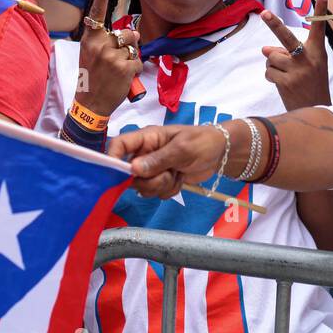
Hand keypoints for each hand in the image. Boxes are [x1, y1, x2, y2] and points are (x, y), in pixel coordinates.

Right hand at [74, 0, 141, 115]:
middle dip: (129, 43)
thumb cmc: (92, 78)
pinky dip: (135, 69)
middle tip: (117, 59)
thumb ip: (107, 42)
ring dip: (132, 56)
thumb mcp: (91, 56)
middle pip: (127, 33)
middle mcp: (100, 45)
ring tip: (119, 69)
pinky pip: (138, 61)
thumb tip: (134, 34)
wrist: (90, 104)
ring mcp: (112, 56)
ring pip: (134, 46)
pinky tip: (124, 78)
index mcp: (89, 40)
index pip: (95, 14)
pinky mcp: (125, 68)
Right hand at [108, 123, 226, 199]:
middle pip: (129, 174)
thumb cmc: (202, 142)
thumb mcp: (182, 148)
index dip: (112, 158)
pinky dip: (169, 190)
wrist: (220, 153)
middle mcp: (145, 154)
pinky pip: (156, 193)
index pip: (119, 145)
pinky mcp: (161, 181)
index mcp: (146, 138)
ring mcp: (153, 169)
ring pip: (143, 187)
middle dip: (148, 180)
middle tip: (167, 174)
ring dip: (161, 186)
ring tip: (177, 174)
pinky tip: (180, 179)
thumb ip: (158, 159)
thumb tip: (133, 169)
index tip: (118, 174)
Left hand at [261, 0, 331, 110]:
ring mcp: (296, 70)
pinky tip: (284, 84)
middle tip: (264, 13)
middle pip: (286, 37)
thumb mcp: (306, 66)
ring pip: (271, 57)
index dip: (320, 11)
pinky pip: (269, 71)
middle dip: (274, 23)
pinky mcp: (285, 82)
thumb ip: (287, 53)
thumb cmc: (312, 84)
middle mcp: (307, 58)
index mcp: (317, 52)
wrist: (316, 111)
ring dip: (274, 64)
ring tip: (287, 75)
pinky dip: (272, 76)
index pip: (319, 28)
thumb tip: (264, 48)